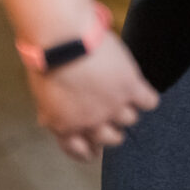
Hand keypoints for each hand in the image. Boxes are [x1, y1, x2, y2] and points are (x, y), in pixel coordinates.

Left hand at [26, 37, 160, 161]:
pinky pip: (149, 102)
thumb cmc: (46, 61)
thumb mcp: (41, 95)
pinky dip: (147, 97)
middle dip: (112, 128)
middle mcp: (92, 122)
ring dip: (127, 107)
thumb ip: (51, 113)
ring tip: (123, 92)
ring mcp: (113, 106)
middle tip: (111, 115)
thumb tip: (48, 121)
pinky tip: (140, 89)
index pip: (81, 151)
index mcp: (66, 126)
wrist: (61, 39)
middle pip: (113, 139)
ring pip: (131, 119)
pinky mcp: (130, 87)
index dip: (89, 150)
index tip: (93, 149)